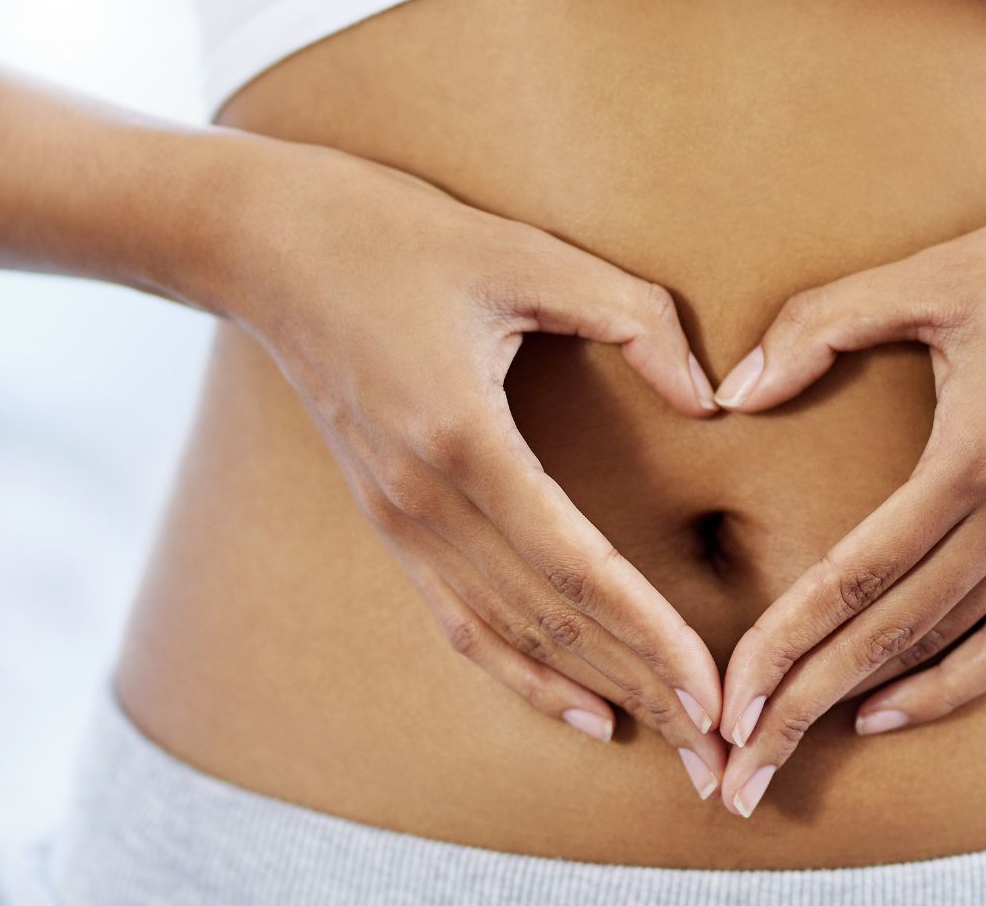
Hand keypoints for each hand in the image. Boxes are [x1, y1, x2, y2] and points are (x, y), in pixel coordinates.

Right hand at [210, 138, 729, 798]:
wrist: (268, 245)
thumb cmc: (400, 236)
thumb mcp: (527, 252)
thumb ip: (633, 317)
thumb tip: (709, 396)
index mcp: (463, 438)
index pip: (575, 567)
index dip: (648, 634)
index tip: (712, 689)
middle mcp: (423, 500)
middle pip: (547, 621)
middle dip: (640, 688)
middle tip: (717, 751)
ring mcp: (397, 519)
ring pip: (506, 635)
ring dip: (592, 692)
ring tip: (670, 741)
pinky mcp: (388, 520)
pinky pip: (460, 619)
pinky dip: (521, 672)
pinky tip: (580, 708)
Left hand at [707, 159, 985, 816]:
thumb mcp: (934, 272)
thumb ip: (821, 325)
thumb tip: (734, 390)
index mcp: (982, 452)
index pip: (858, 576)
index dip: (786, 646)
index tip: (728, 702)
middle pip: (895, 635)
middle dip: (806, 705)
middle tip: (737, 772)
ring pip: (956, 648)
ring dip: (872, 706)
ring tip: (798, 750)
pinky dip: (957, 681)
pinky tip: (894, 705)